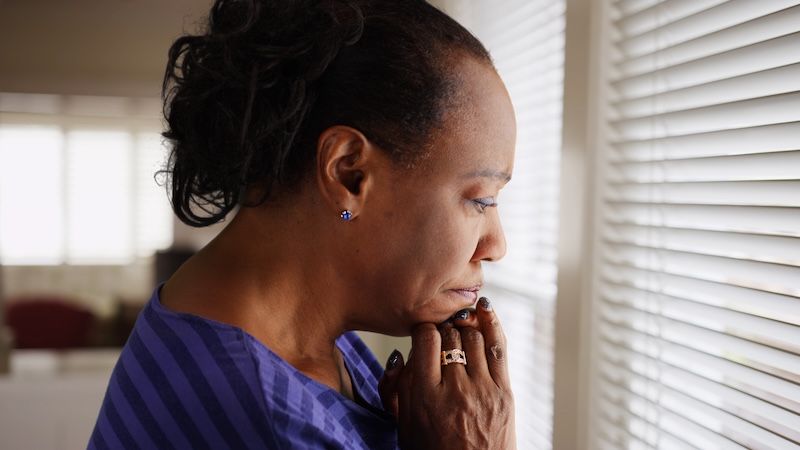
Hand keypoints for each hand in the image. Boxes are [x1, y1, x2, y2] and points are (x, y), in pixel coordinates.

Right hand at [379, 297, 515, 448]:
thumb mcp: (403, 425)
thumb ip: (393, 389)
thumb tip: (398, 354)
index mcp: (425, 396)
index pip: (424, 339)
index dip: (422, 329)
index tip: (422, 333)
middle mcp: (455, 390)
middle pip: (449, 335)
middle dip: (443, 328)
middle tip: (441, 332)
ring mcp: (483, 390)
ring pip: (472, 336)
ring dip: (463, 325)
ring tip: (458, 325)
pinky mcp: (504, 392)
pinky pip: (498, 346)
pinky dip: (491, 323)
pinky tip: (483, 308)